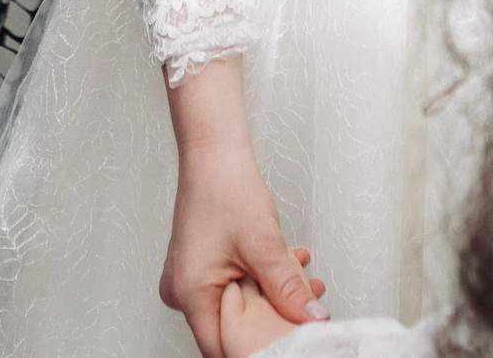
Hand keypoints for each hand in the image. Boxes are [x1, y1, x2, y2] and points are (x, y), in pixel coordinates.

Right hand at [161, 60, 325, 357]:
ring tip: (305, 282)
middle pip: (231, 328)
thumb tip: (310, 319)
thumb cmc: (226, 189)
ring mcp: (189, 280)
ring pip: (237, 306)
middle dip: (271, 320)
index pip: (223, 347)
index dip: (257, 349)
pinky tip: (289, 267)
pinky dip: (260, 281)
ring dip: (271, 296)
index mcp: (190, 293)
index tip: (286, 343)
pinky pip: (231, 287)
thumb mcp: (265, 245)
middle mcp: (182, 292)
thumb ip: (287, 289)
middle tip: (304, 309)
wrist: (214, 154)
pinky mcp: (199, 268)